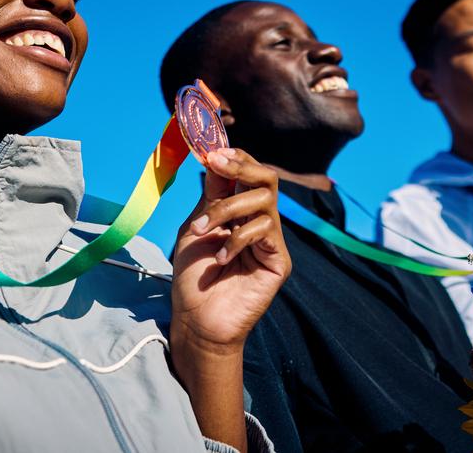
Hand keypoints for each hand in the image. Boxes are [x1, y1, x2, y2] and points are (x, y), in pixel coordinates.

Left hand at [170, 147, 289, 354]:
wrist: (196, 320)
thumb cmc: (193, 277)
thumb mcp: (195, 227)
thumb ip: (210, 195)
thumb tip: (216, 155)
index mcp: (239, 211)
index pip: (248, 173)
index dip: (235, 158)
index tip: (212, 151)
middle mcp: (259, 221)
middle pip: (266, 179)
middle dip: (241, 166)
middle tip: (217, 163)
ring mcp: (271, 241)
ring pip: (263, 201)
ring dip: (227, 209)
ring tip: (203, 230)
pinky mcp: (279, 261)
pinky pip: (265, 232)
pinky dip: (237, 239)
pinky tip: (221, 258)